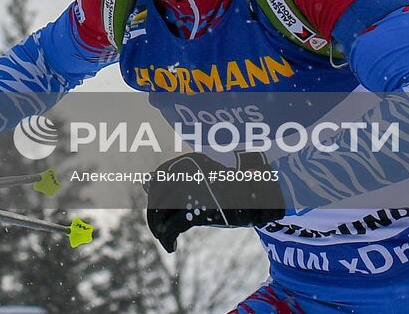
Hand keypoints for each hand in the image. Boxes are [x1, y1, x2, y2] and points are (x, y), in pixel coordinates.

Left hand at [144, 150, 284, 252]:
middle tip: (159, 231)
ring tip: (165, 240)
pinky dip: (167, 238)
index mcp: (188, 162)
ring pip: (161, 213)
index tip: (156, 211)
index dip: (152, 198)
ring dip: (159, 230)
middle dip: (154, 217)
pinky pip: (173, 226)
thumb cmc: (233, 185)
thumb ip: (176, 179)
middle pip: (157, 198)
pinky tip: (171, 247)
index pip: (157, 180)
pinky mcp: (201, 209)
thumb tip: (144, 183)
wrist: (263, 192)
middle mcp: (187, 172)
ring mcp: (194, 190)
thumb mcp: (203, 176)